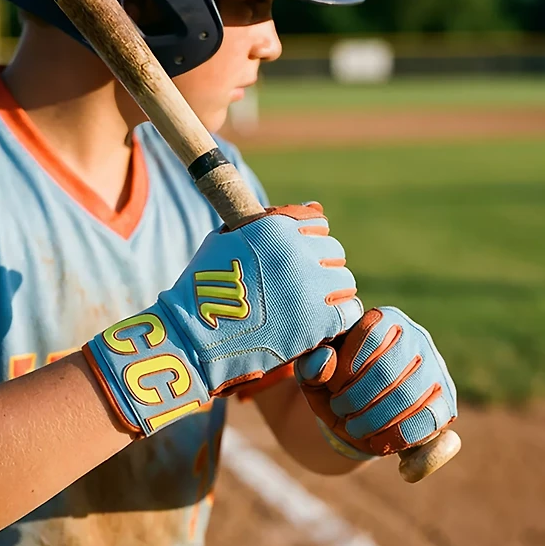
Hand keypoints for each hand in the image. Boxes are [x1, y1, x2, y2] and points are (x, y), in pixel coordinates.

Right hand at [84, 203, 362, 435]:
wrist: (194, 338)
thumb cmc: (204, 290)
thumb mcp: (227, 241)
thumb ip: (266, 223)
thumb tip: (312, 208)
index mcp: (276, 228)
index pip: (318, 226)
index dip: (311, 244)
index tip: (300, 262)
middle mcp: (298, 252)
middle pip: (334, 254)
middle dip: (323, 269)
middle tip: (306, 290)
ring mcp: (311, 287)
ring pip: (345, 283)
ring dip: (333, 295)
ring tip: (313, 310)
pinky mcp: (319, 321)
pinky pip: (349, 311)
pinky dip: (341, 318)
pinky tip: (323, 326)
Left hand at [296, 307, 456, 456]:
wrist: (358, 414)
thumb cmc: (335, 386)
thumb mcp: (315, 376)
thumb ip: (311, 365)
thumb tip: (326, 361)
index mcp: (384, 319)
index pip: (370, 335)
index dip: (345, 368)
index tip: (331, 388)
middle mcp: (416, 338)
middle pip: (387, 370)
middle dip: (356, 399)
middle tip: (340, 411)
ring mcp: (436, 369)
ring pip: (409, 396)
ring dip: (374, 420)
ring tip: (355, 428)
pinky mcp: (446, 402)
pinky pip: (430, 420)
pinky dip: (400, 437)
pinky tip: (379, 443)